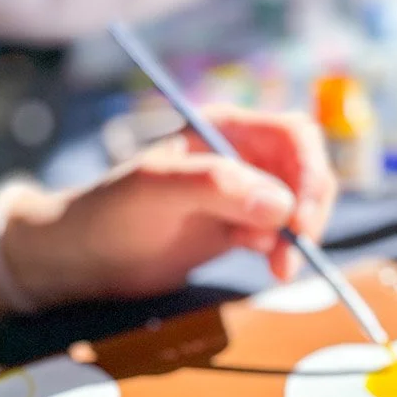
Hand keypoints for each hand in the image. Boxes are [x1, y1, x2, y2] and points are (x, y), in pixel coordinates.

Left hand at [0, 107, 336, 315]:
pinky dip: (284, 251)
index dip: (309, 174)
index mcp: (226, 129)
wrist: (86, 258)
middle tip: (296, 250)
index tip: (299, 219)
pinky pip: (283, 234)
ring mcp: (244, 192)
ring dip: (299, 237)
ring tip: (275, 267)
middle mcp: (242, 155)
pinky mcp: (241, 226)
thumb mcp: (158, 191)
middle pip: (307, 172)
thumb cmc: (112, 212)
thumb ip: (218, 188)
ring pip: (300, 206)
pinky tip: (264, 263)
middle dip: (309, 211)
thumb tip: (281, 206)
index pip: (295, 137)